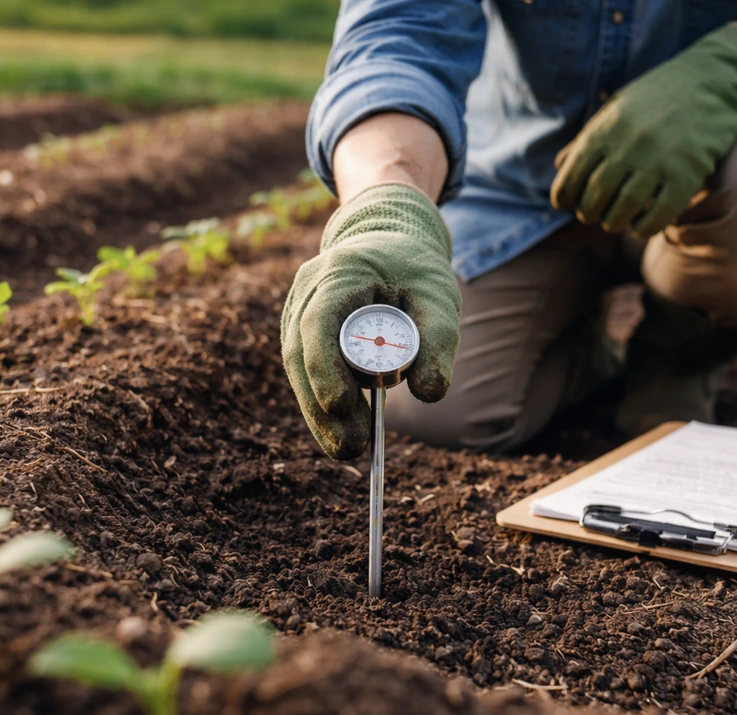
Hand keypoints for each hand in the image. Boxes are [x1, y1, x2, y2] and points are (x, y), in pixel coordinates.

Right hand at [281, 183, 460, 458]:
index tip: (340, 406)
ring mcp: (298, 311)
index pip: (318, 322)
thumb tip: (430, 394)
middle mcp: (307, 291)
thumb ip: (439, 340)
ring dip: (319, 413)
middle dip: (321, 405)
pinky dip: (322, 402)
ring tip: (349, 449)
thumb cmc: (415, 270)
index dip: (324, 365)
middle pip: (300, 353)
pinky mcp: (302, 332)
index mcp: (339, 272)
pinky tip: (342, 433)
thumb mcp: (438, 296)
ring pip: (298, 367)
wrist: (388, 243)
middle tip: (351, 448)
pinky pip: (306, 370)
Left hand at [551, 23, 736, 237]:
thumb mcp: (617, 107)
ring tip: (613, 221)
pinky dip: (644, 228)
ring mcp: (659, 161)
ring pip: (623, 209)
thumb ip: (589, 137)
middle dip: (587, 212)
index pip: (572, 174)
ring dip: (612, 222)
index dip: (562, 195)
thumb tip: (560, 166)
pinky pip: (659, 215)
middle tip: (591, 214)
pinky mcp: (687, 175)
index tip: (564, 203)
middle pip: (595, 196)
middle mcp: (629, 145)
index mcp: (607, 128)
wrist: (716, 79)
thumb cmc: (660, 94)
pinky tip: (640, 227)